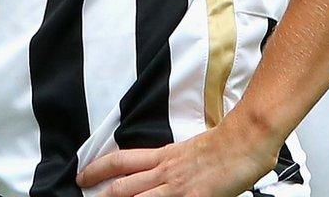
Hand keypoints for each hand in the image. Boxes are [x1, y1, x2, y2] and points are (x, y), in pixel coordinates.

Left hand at [77, 119, 279, 196]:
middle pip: (122, 184)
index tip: (83, 176)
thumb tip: (165, 170)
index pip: (122, 160)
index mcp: (165, 156)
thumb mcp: (192, 149)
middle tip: (85, 196)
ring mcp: (176, 187)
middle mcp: (165, 171)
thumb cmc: (226, 143)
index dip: (98, 168)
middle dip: (100, 194)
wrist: (246, 139)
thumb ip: (175, 161)